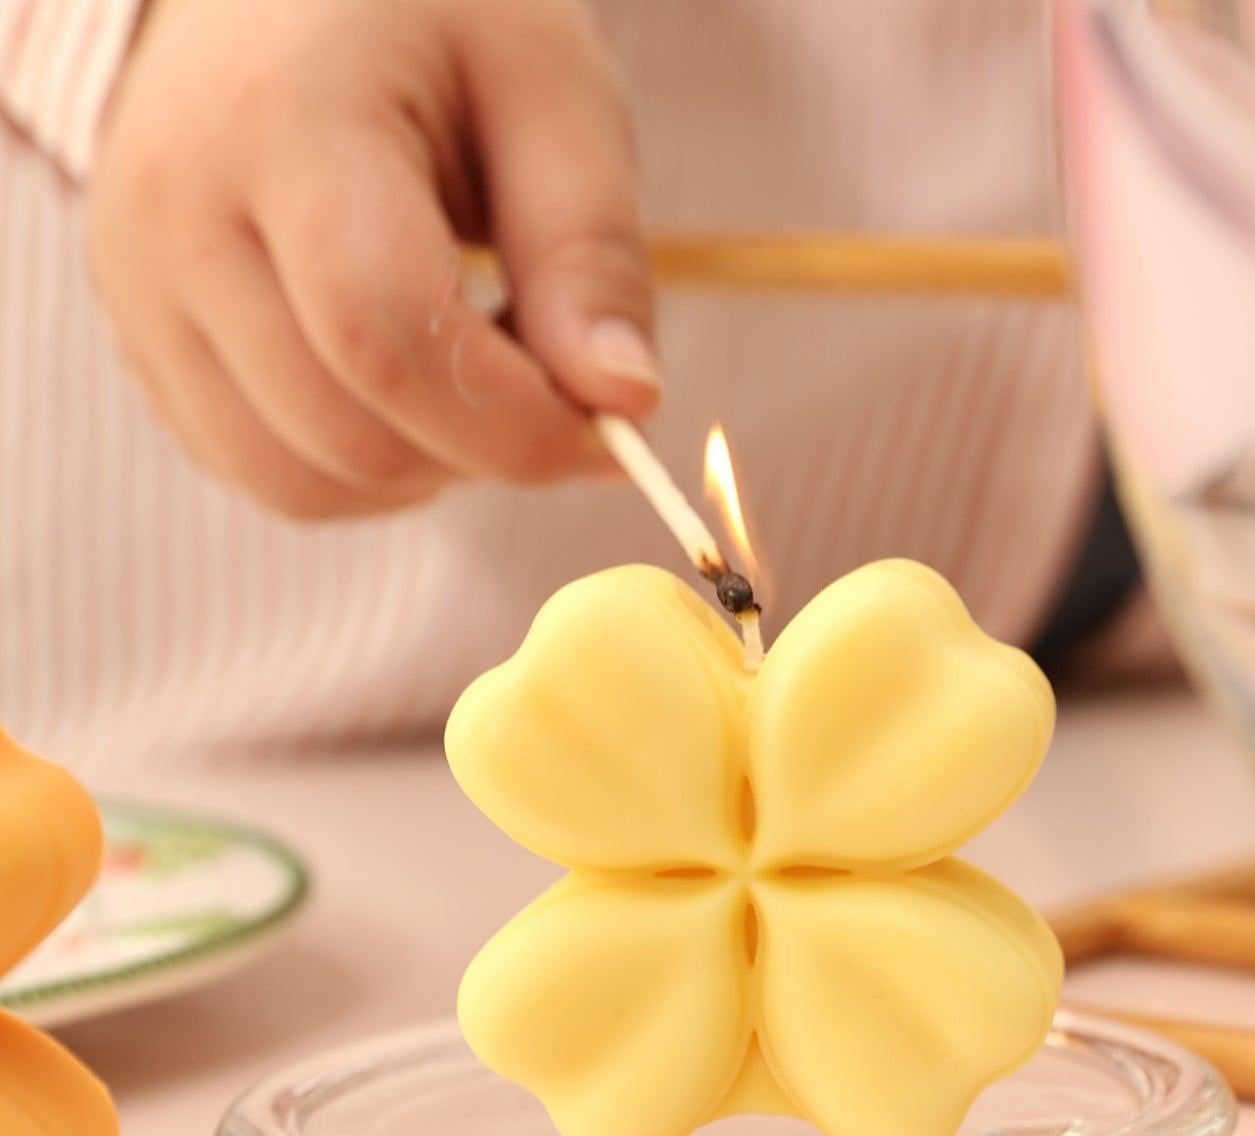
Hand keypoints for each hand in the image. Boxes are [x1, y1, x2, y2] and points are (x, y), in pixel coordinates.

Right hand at [88, 0, 656, 520]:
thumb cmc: (429, 19)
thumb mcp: (548, 90)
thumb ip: (589, 251)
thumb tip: (625, 401)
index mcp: (281, 121)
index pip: (386, 338)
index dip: (516, 424)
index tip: (609, 430)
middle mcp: (176, 213)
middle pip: (351, 433)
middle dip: (484, 449)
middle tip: (548, 381)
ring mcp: (138, 285)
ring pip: (304, 480)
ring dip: (424, 470)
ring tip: (471, 370)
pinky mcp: (143, 340)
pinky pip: (268, 473)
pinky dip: (362, 469)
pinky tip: (404, 387)